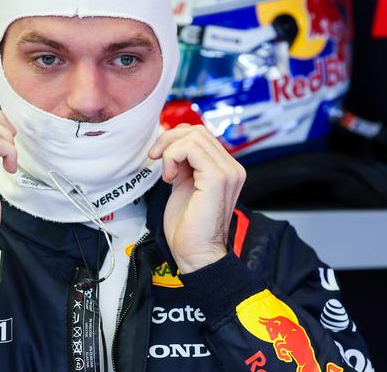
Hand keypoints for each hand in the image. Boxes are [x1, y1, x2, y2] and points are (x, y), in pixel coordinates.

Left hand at [148, 124, 245, 272]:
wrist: (196, 254)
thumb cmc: (188, 227)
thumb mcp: (183, 184)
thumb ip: (183, 164)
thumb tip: (170, 144)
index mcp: (225, 169)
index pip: (201, 134)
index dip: (175, 138)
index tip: (158, 154)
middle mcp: (231, 168)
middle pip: (197, 131)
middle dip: (169, 140)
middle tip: (155, 158)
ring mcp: (227, 172)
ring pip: (193, 136)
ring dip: (169, 150)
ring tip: (166, 173)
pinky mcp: (217, 178)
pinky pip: (191, 149)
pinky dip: (172, 157)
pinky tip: (170, 177)